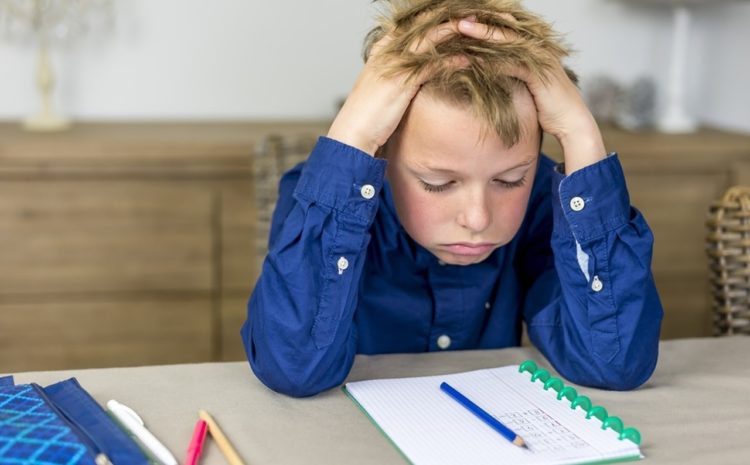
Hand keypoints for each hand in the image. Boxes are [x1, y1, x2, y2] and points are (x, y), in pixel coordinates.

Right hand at [327, 20, 465, 156]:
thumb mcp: (382, 85)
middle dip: (446, 18)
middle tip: (471, 14)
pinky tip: (467, 59)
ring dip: (454, 31)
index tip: (451, 14)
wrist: (353, 131)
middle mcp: (387, 51)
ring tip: (475, 28)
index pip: (409, 24)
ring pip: (429, 39)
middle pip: (421, 25)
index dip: (432, 18)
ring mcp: (394, 64)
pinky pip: (432, 65)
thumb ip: (397, 72)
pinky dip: (451, 61)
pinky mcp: (403, 81)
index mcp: (381, 49)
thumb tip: (416, 70)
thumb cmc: (367, 112)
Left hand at [456, 17, 606, 173]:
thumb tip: (488, 70)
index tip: (464, 21)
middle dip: (482, 23)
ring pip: (507, 42)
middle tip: (458, 19)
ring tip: (461, 30)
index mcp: (536, 48)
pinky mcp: (540, 74)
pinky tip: (475, 60)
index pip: (508, 30)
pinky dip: (492, 61)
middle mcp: (540, 48)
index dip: (487, 24)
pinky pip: (512, 64)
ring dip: (483, 36)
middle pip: (507, 29)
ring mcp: (541, 59)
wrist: (571, 122)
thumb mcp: (526, 84)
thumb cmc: (548, 106)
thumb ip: (511, 72)